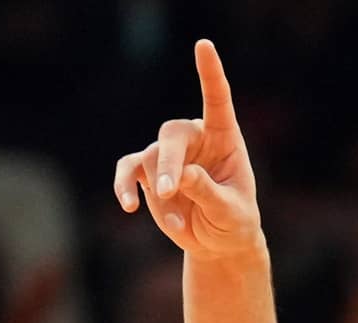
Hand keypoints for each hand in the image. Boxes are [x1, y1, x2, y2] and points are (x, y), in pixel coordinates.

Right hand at [115, 40, 262, 258]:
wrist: (218, 243)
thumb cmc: (233, 221)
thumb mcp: (231, 212)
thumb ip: (209, 192)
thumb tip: (182, 176)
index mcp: (224, 137)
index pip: (217, 100)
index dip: (210, 73)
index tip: (203, 45)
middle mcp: (195, 138)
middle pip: (172, 135)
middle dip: (169, 163)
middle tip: (171, 191)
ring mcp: (169, 154)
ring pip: (152, 159)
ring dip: (159, 194)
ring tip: (176, 223)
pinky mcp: (148, 173)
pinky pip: (129, 170)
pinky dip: (125, 186)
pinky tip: (128, 205)